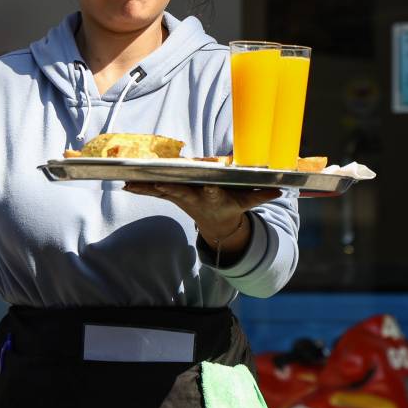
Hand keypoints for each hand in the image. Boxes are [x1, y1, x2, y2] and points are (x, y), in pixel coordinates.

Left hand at [124, 183, 280, 255]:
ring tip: (129, 183)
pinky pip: (154, 191)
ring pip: (163, 190)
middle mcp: (196, 197)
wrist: (217, 224)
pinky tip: (125, 185)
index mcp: (214, 197)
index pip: (213, 192)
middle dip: (170, 188)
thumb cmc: (233, 205)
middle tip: (158, 183)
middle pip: (181, 192)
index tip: (209, 186)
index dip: (211, 190)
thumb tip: (282, 188)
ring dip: (148, 188)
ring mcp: (182, 198)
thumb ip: (263, 195)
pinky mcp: (172, 195)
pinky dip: (141, 189)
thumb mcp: (248, 202)